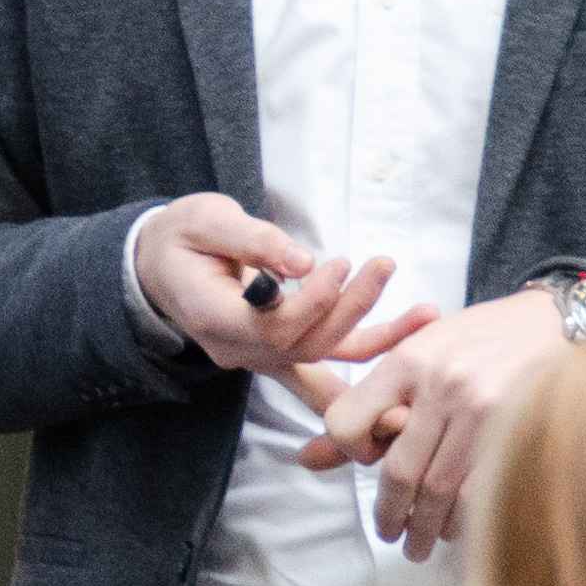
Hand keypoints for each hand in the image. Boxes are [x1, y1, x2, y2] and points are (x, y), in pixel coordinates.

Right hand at [134, 194, 433, 412]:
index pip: (275, 328)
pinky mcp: (279, 351)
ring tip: (426, 315)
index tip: (338, 262)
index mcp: (214, 320)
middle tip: (381, 266)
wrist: (159, 265)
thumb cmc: (181, 236)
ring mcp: (259, 357)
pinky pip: (327, 363)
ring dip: (378, 341)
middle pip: (306, 346)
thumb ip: (253, 240)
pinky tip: (411, 334)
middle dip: (352, 309)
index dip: (314, 301)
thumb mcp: (207, 221)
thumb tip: (302, 261)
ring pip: (323, 360)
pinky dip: (369, 353)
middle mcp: (238, 350)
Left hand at [298, 289, 571, 558]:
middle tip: (390, 535)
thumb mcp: (418, 354)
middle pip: (399, 470)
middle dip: (390, 514)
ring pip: (438, 490)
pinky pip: (478, 492)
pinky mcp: (518, 430)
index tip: (366, 465)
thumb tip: (307, 460)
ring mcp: (482, 409)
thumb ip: (369, 406)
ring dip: (425, 528)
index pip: (348, 420)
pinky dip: (462, 519)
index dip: (348, 451)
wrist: (553, 322)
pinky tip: (456, 528)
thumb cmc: (477, 341)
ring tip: (420, 544)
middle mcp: (441, 384)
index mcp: (408, 360)